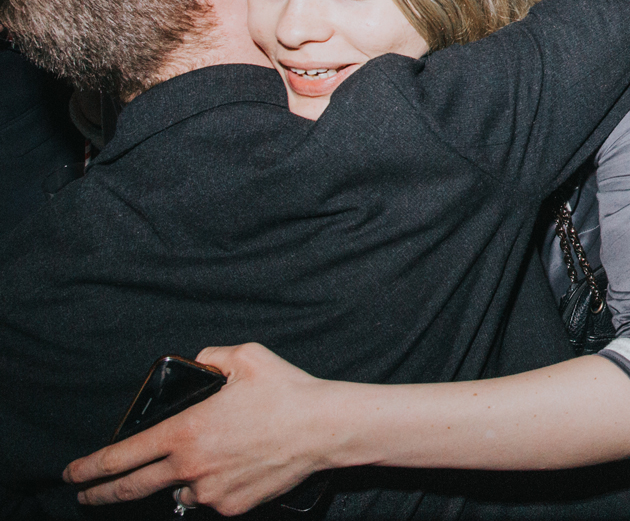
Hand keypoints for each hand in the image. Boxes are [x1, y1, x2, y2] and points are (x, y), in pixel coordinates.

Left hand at [66, 343, 333, 514]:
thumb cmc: (286, 391)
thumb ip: (211, 358)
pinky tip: (235, 467)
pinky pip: (211, 498)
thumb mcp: (246, 356)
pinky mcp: (232, 506)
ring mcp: (211, 491)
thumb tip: (198, 364)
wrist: (324, 428)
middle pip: (130, 489)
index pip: (121, 456)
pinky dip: (214, 486)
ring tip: (206, 460)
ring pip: (179, 491)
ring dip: (180, 480)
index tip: (73, 473)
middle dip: (101, 494)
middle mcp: (190, 466)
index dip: (90, 467)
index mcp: (185, 431)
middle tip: (87, 495)